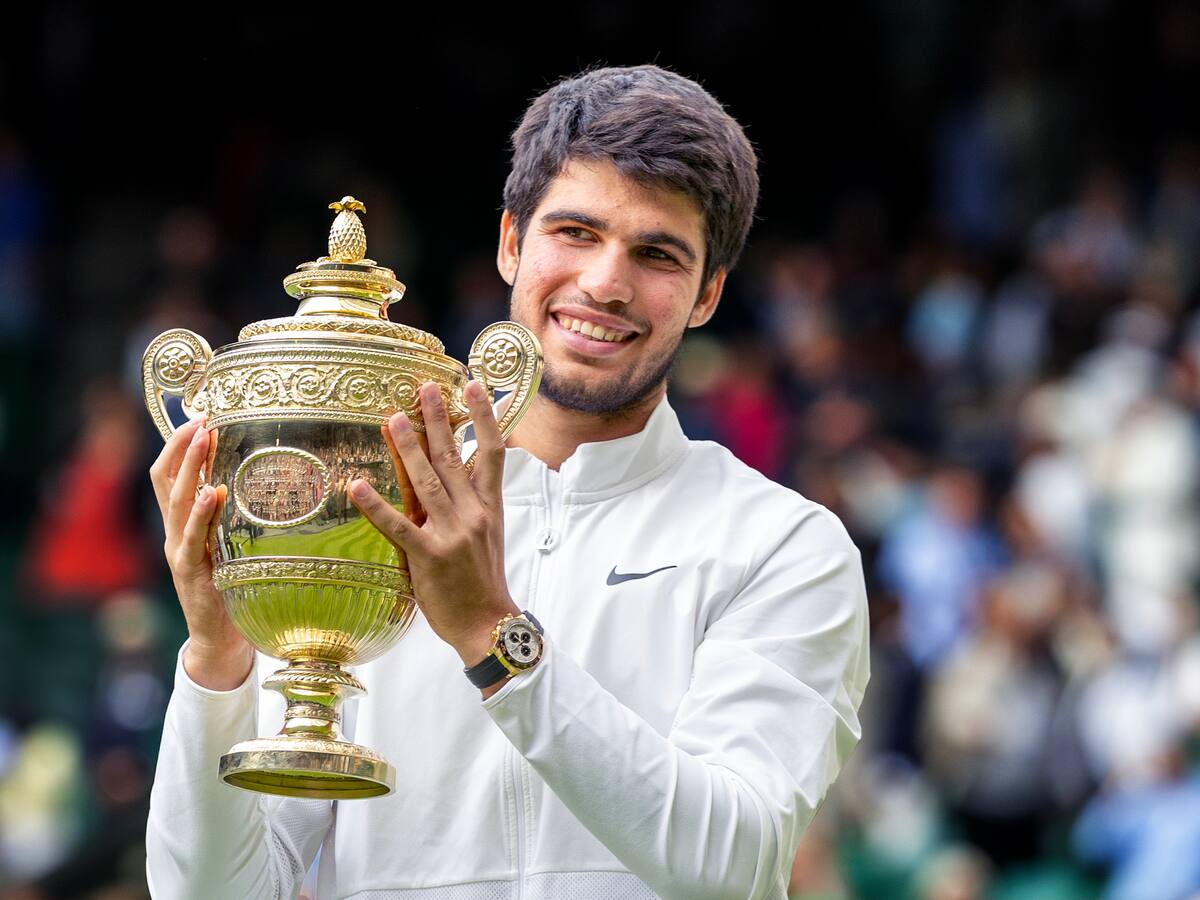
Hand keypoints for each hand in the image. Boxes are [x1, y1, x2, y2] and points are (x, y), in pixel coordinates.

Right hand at [149, 418, 251, 689]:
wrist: (221, 640)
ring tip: (204, 439)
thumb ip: (236, 516)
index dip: (178, 443)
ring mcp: (180, 551)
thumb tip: (264, 480)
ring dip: (190, 467)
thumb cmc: (232, 587)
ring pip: (177, 501)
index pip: (170, 473)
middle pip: (167, 478)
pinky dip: (201, 514)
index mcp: (184, 523)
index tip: (199, 414)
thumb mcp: (232, 544)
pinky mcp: (192, 572)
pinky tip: (212, 494)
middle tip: (201, 417)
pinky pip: (194, 538)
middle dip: (181, 445)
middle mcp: (175, 532)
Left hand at [349, 381, 518, 670]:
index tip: (475, 386)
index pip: (492, 452)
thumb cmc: (483, 581)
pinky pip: (398, 526)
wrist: (488, 624)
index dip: (484, 417)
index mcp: (490, 507)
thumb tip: (449, 477)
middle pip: (453, 457)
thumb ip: (469, 505)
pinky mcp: (429, 557)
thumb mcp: (487, 536)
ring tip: (392, 419)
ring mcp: (452, 534)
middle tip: (423, 388)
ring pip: (427, 482)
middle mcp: (473, 514)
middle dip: (437, 420)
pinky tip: (357, 486)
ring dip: (409, 448)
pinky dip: (376, 505)